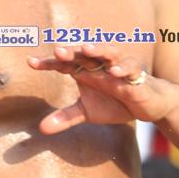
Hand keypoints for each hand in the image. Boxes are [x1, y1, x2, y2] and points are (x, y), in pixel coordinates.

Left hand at [28, 43, 171, 133]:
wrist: (147, 105)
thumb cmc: (115, 103)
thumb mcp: (87, 112)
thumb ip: (65, 118)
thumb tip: (41, 129)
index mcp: (85, 72)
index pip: (63, 64)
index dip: (48, 63)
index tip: (31, 62)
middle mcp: (100, 66)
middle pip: (84, 54)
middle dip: (71, 51)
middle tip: (57, 51)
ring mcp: (119, 69)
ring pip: (109, 53)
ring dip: (98, 49)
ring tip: (86, 49)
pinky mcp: (137, 77)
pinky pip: (131, 68)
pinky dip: (124, 68)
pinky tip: (115, 73)